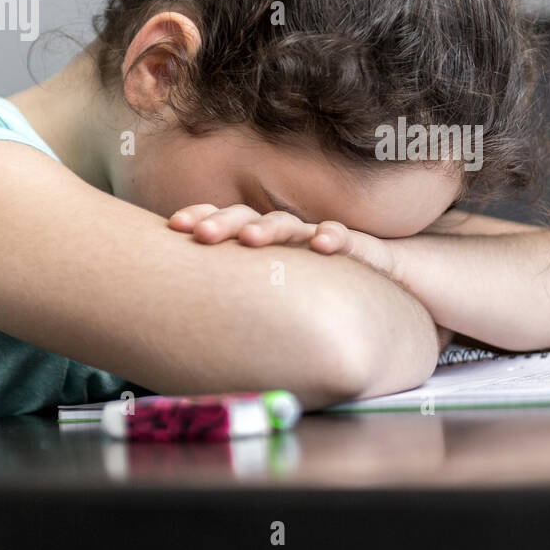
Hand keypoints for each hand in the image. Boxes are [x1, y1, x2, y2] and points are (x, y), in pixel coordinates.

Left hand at [167, 204, 399, 280]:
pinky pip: (344, 238)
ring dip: (269, 229)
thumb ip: (235, 302)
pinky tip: (321, 245)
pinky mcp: (355, 248)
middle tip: (201, 235)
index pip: (225, 222)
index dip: (201, 217)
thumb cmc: (310, 291)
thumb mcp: (268, 296)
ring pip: (289, 226)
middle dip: (224, 223)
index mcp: (258, 241)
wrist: (375, 282)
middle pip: (249, 219)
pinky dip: (333, 237)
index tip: (174, 226)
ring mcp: (316, 238)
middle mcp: (284, 234)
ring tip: (250, 239)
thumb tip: (185, 332)